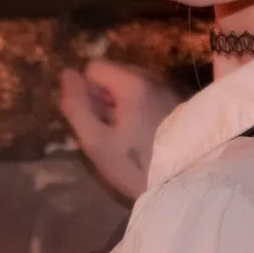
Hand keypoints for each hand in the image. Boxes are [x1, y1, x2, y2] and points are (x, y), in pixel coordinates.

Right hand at [58, 59, 185, 199]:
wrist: (185, 185)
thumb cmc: (136, 166)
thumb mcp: (96, 142)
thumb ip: (77, 106)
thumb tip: (67, 73)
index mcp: (134, 83)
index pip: (94, 67)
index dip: (87, 93)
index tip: (97, 120)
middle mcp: (154, 78)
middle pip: (114, 74)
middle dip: (105, 98)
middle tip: (112, 132)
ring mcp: (169, 89)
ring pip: (130, 85)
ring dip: (121, 105)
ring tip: (128, 136)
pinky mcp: (178, 102)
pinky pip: (147, 95)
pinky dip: (139, 109)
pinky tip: (145, 135)